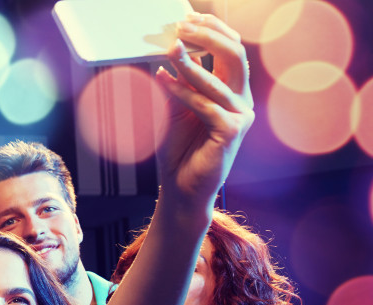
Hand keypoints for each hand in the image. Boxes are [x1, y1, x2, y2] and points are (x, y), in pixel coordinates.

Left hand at [156, 13, 253, 212]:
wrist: (181, 187)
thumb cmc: (179, 149)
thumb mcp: (176, 106)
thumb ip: (180, 79)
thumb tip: (172, 47)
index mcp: (232, 90)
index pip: (230, 49)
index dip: (212, 30)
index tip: (186, 17)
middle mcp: (241, 99)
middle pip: (234, 54)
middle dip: (208, 36)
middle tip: (181, 28)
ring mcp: (240, 115)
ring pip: (218, 78)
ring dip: (189, 62)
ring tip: (169, 48)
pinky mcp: (231, 132)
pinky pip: (204, 104)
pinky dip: (181, 91)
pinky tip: (162, 81)